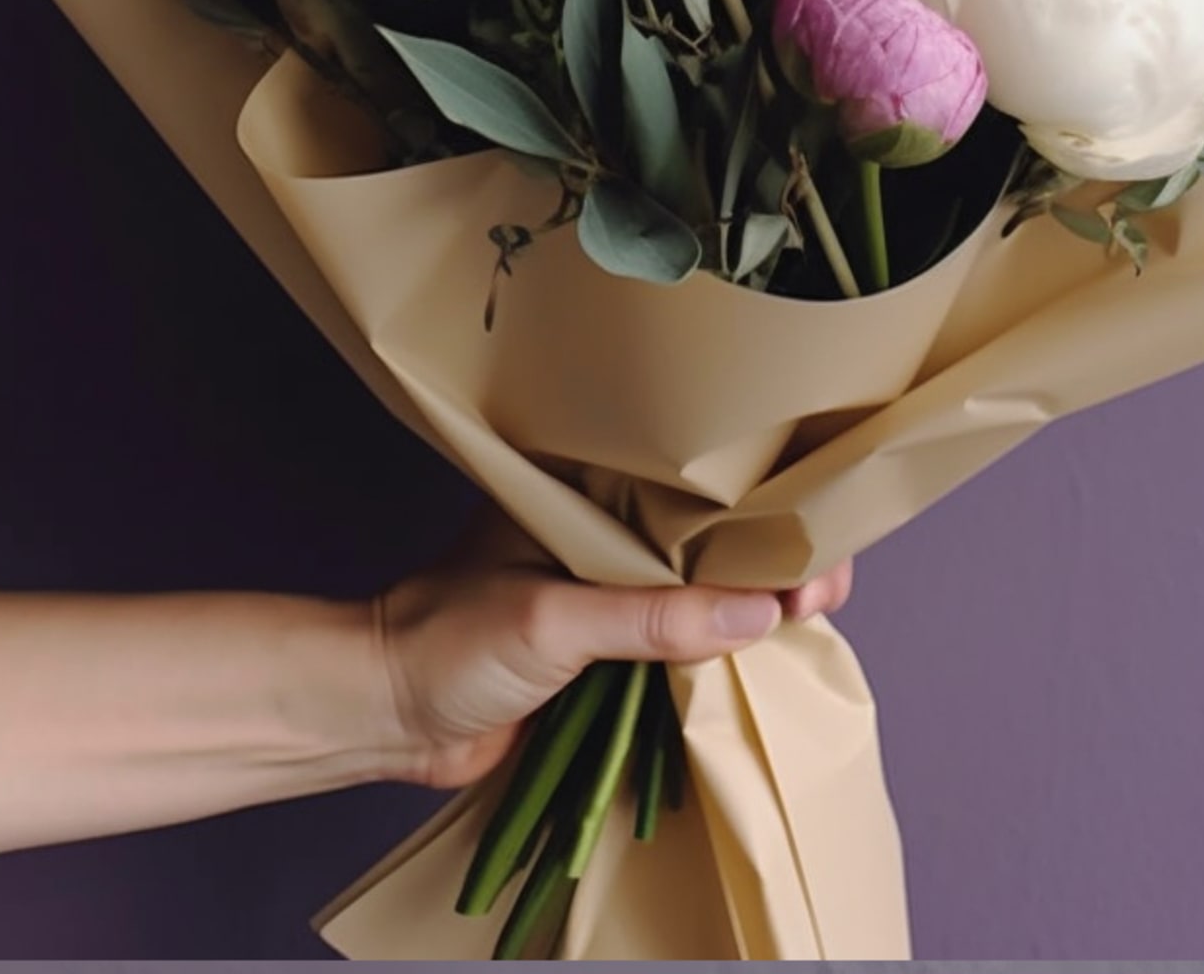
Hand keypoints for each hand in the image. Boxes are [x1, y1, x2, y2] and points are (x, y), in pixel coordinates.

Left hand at [370, 513, 853, 787]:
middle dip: (775, 560)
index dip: (761, 511)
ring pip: (706, 593)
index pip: (696, 490)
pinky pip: (681, 645)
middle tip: (821, 596)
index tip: (811, 545)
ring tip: (809, 626)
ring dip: (756, 609)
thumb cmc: (449, 642)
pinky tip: (764, 661)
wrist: (383, 714)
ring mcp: (610, 594)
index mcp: (590, 493)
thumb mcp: (554, 620)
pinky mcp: (608, 652)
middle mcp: (607, 533)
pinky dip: (723, 653)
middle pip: (714, 539)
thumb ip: (654, 616)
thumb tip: (761, 613)